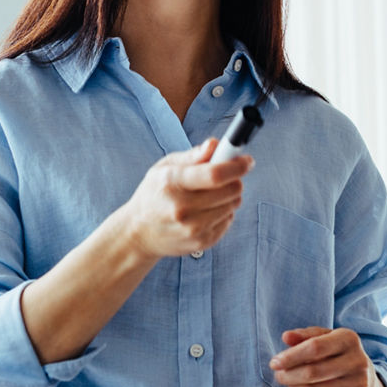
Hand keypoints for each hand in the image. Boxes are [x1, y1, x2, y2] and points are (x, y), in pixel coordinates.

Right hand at [121, 139, 252, 260]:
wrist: (139, 232)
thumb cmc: (154, 194)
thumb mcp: (164, 168)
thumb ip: (192, 156)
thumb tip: (215, 145)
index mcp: (172, 183)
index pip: (214, 174)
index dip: (236, 165)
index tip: (247, 160)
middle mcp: (182, 208)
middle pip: (230, 190)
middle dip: (235, 179)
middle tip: (227, 176)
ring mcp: (192, 228)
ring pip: (233, 205)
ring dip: (229, 196)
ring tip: (211, 195)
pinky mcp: (201, 242)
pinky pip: (228, 221)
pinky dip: (223, 212)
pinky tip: (206, 211)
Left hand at [269, 327, 378, 386]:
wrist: (363, 375)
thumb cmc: (334, 352)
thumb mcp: (322, 338)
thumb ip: (303, 336)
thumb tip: (286, 337)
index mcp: (349, 339)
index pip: (314, 348)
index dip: (290, 357)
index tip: (274, 363)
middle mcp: (359, 361)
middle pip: (312, 373)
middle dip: (288, 376)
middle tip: (279, 376)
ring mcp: (361, 384)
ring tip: (290, 385)